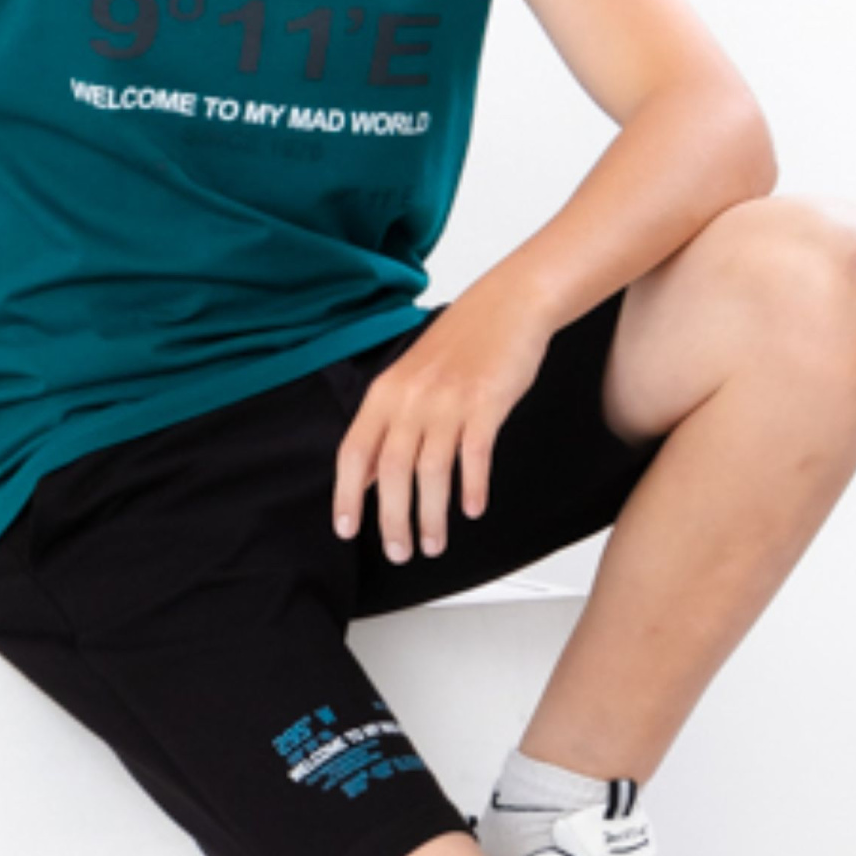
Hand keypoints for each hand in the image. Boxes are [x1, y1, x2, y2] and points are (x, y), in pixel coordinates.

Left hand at [332, 280, 553, 562]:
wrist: (509, 304)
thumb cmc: (461, 343)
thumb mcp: (409, 378)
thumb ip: (387, 424)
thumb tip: (366, 476)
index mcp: (385, 393)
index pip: (354, 452)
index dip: (346, 495)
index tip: (346, 529)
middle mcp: (411, 397)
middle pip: (391, 471)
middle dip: (392, 520)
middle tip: (399, 551)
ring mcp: (449, 400)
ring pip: (431, 471)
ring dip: (430, 515)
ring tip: (433, 544)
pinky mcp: (487, 402)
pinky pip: (475, 454)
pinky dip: (472, 487)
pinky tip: (472, 509)